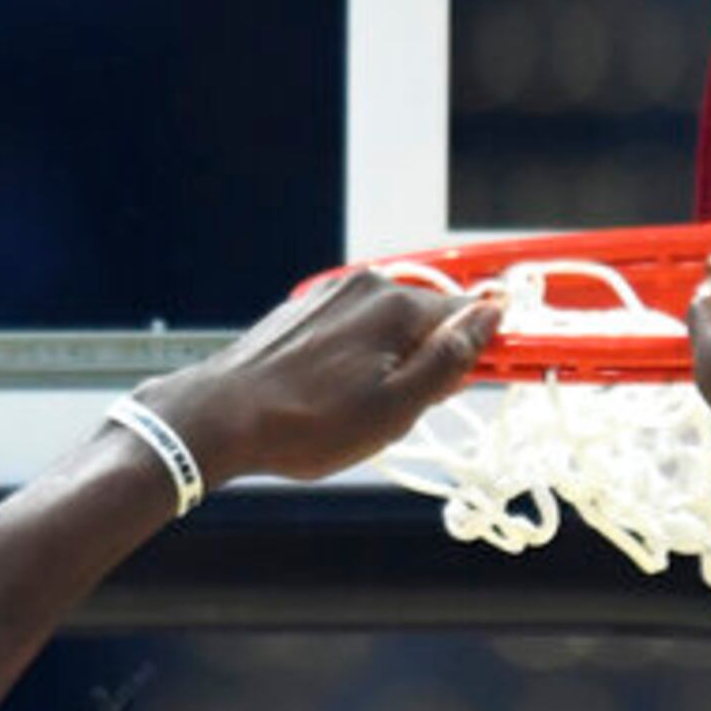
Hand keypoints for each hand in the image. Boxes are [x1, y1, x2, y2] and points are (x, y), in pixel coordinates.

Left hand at [148, 273, 498, 482]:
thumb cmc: (307, 423)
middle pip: (428, 321)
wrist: (221, 417)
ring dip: (393, 365)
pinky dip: (358, 361)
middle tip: (406, 413)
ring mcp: (331, 296)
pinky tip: (334, 397)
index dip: (479, 352)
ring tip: (363, 411)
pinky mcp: (304, 312)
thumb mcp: (397, 407)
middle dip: (430, 363)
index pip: (469, 314)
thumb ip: (449, 359)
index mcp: (397, 306)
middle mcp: (367, 287)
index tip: (468, 385)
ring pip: (389, 329)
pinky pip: (354, 332)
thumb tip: (489, 318)